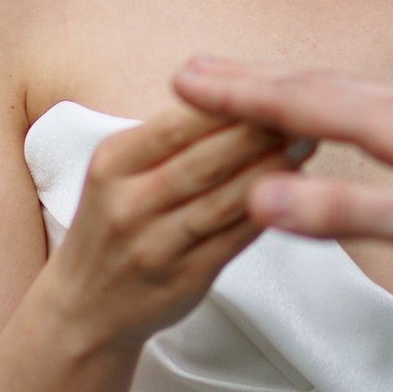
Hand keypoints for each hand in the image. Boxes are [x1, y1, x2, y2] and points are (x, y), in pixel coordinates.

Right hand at [37, 102, 292, 353]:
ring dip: (272, 170)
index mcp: (113, 163)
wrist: (84, 307)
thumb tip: (241, 86)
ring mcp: (155, 246)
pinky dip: (268, 213)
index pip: (176, 125)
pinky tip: (297, 193)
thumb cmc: (114, 225)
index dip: (228, 104)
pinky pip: (234, 241)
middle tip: (306, 109)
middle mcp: (128, 204)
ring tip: (308, 143)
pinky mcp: (183, 280)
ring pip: (223, 202)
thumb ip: (172, 135)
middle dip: (260, 132)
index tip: (271, 84)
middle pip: (205, 161)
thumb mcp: (120, 170)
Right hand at [170, 57, 392, 275]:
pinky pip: (380, 107)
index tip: (182, 81)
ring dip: (296, 87)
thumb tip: (261, 200)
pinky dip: (341, 105)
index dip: (239, 96)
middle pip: (320, 86)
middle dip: (255, 79)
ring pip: (352, 93)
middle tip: (196, 69)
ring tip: (259, 85)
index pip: (301, 105)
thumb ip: (348, 212)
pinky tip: (355, 118)